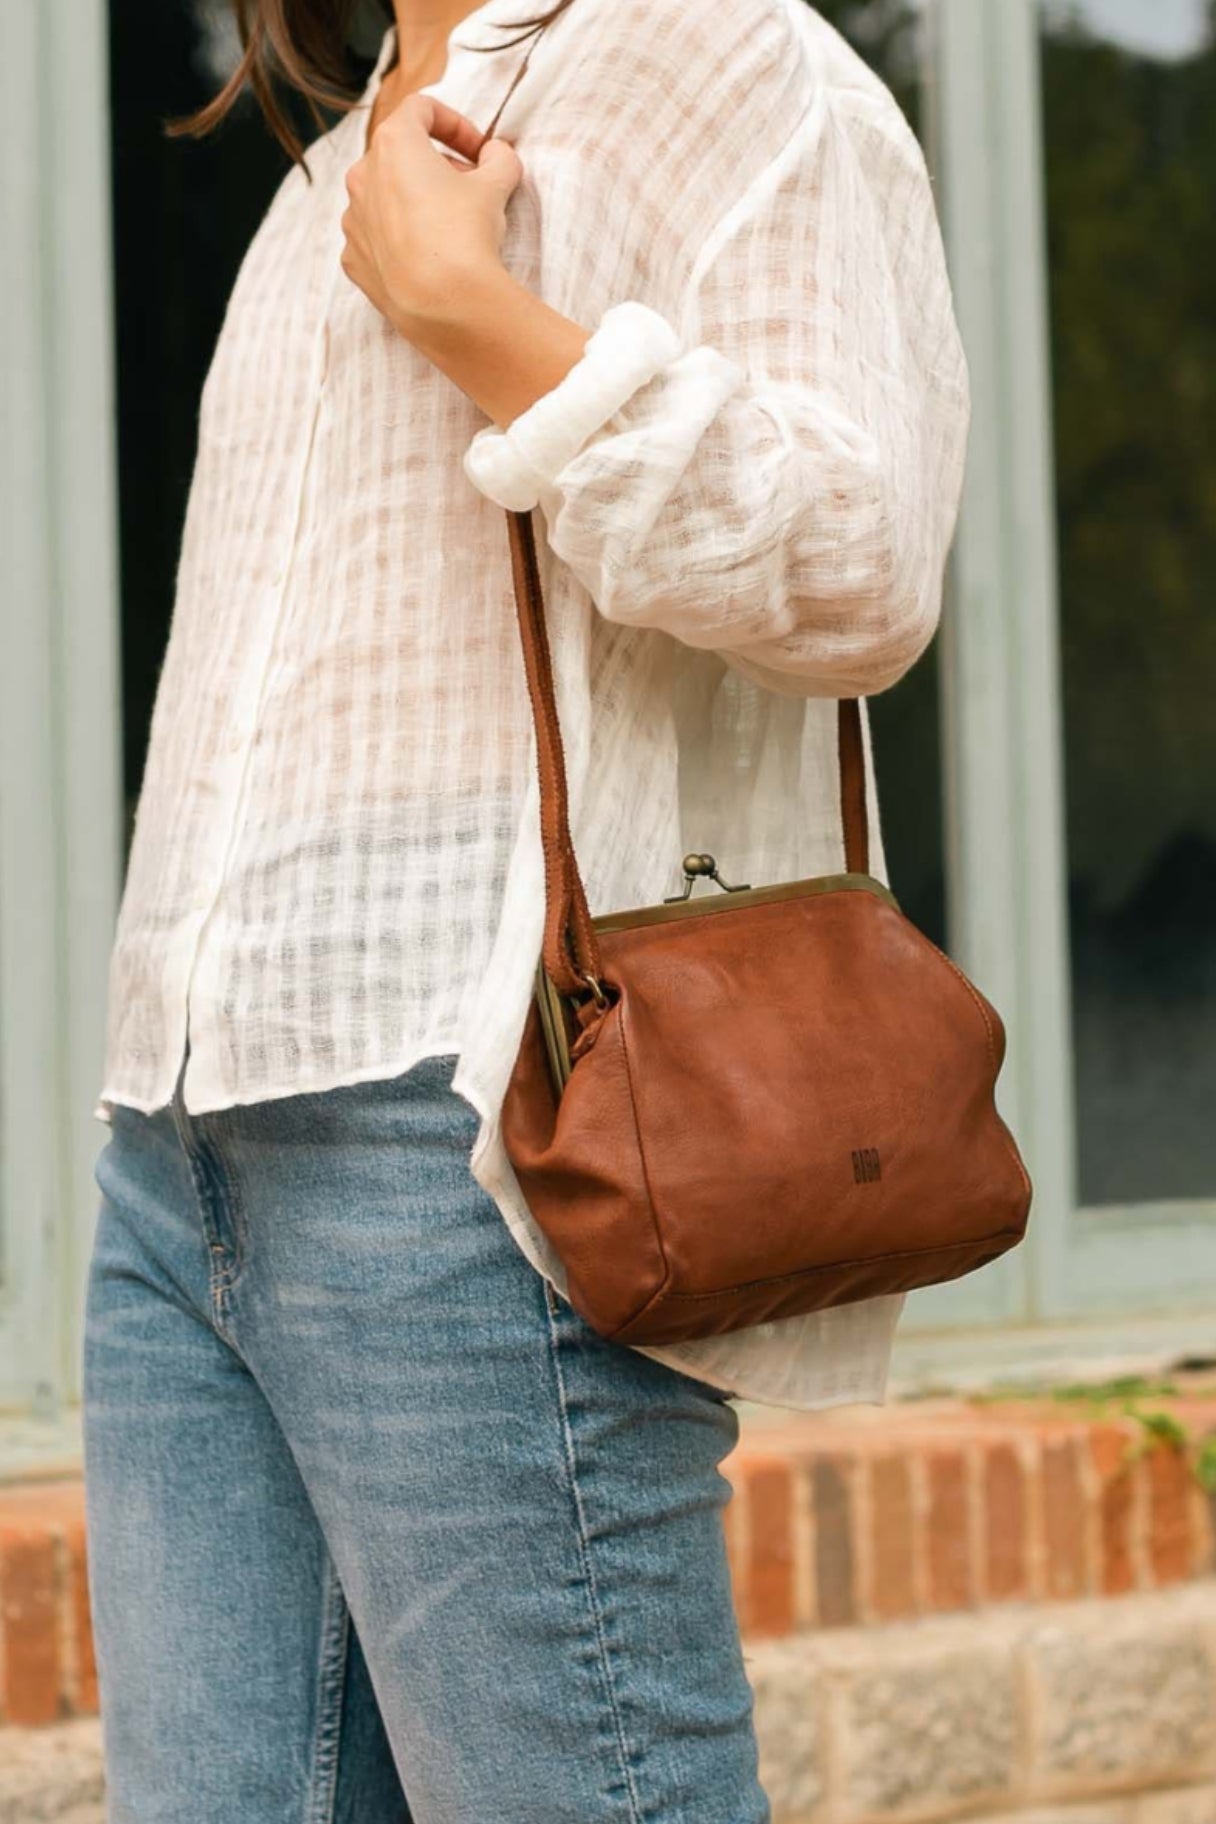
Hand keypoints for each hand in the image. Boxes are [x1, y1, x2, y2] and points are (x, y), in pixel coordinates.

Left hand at [340, 93, 523, 338]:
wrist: (445, 305)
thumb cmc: (466, 235)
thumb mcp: (497, 185)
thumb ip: (499, 158)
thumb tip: (496, 154)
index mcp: (393, 143)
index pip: (422, 109)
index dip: (456, 124)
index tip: (479, 151)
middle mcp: (362, 175)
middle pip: (400, 154)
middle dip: (437, 165)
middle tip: (469, 189)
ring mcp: (353, 219)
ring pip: (384, 196)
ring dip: (415, 200)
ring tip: (447, 226)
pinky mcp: (353, 259)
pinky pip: (376, 237)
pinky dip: (399, 238)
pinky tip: (426, 257)